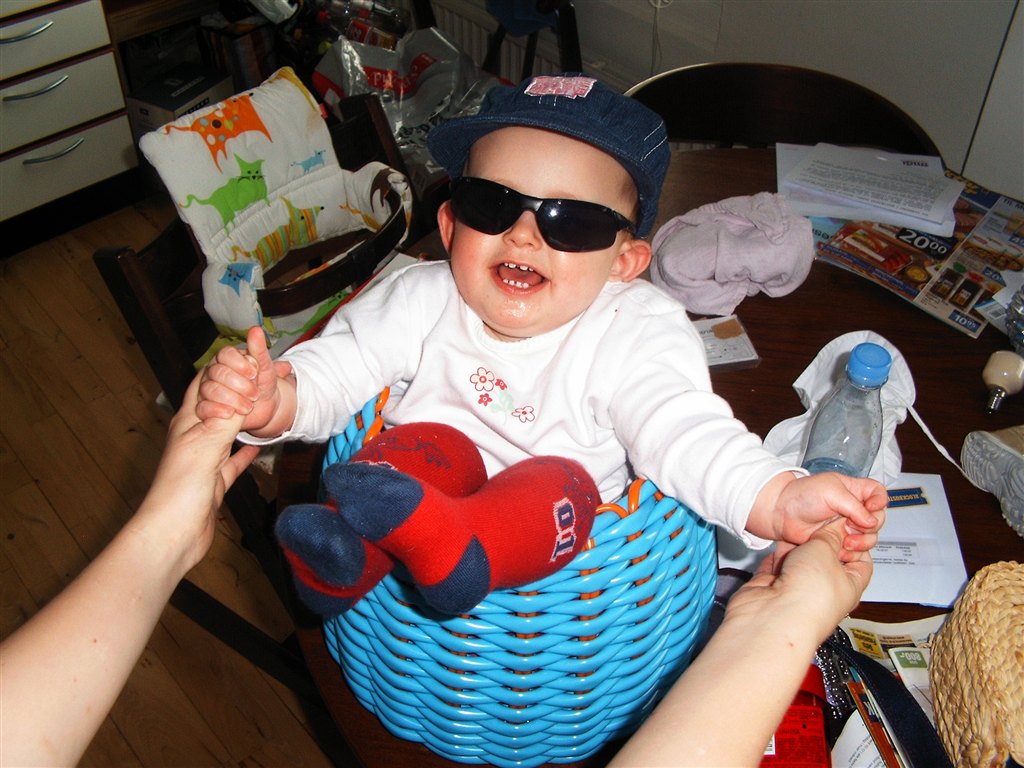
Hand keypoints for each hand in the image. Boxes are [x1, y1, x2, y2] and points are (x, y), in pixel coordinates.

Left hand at [138, 373, 258, 572]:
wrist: (173, 532)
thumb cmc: (182, 487)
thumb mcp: (209, 443)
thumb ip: (230, 416)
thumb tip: (249, 389)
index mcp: (187, 422)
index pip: (203, 382)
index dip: (223, 367)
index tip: (249, 358)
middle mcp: (194, 436)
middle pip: (216, 404)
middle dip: (236, 389)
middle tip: (263, 379)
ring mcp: (204, 459)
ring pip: (226, 431)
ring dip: (242, 419)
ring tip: (262, 406)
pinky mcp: (214, 482)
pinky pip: (232, 461)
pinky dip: (245, 452)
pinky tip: (258, 447)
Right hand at [197, 326, 292, 433]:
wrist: (265, 408)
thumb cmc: (263, 384)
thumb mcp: (265, 367)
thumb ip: (259, 350)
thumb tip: (256, 329)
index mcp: (228, 359)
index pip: (225, 354)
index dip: (239, 364)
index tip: (253, 374)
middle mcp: (214, 371)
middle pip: (217, 372)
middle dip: (239, 385)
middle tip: (255, 394)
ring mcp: (207, 388)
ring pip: (209, 389)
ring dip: (231, 399)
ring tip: (248, 407)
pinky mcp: (206, 407)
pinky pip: (202, 407)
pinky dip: (217, 410)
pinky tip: (230, 413)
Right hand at [726, 517, 873, 643]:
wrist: (774, 615)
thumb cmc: (809, 597)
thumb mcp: (826, 550)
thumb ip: (829, 535)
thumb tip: (835, 527)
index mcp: (850, 587)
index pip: (860, 561)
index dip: (854, 541)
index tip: (844, 525)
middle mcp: (825, 591)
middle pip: (826, 559)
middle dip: (820, 541)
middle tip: (817, 526)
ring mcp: (798, 591)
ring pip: (799, 561)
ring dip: (797, 547)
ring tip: (797, 530)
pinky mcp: (773, 589)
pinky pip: (776, 566)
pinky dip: (777, 555)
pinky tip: (778, 543)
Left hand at [755, 472, 886, 558]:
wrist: (781, 514)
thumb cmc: (802, 495)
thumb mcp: (831, 491)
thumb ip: (854, 506)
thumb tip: (872, 521)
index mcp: (853, 490)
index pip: (878, 493)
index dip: (879, 501)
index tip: (871, 508)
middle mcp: (853, 508)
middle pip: (878, 519)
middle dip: (870, 526)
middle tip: (852, 526)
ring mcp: (847, 526)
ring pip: (870, 537)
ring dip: (863, 541)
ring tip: (846, 541)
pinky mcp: (839, 541)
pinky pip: (856, 549)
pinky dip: (853, 551)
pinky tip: (842, 549)